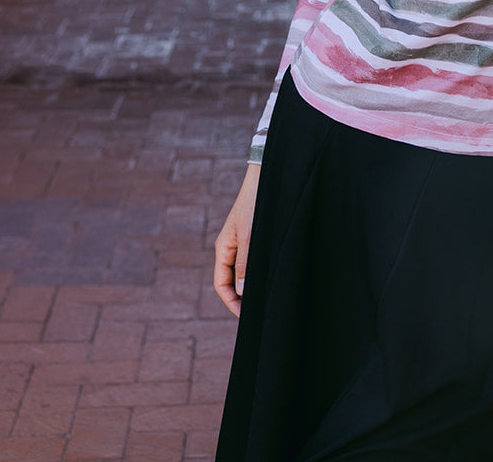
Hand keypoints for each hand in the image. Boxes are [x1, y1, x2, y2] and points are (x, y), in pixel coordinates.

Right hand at [214, 162, 260, 317]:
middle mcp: (231, 246)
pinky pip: (253, 261)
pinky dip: (259, 272)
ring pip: (243, 271)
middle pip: (231, 280)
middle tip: (258, 311)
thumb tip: (241, 291)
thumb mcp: (251, 234)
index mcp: (224, 247)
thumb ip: (245, 262)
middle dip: (242, 298)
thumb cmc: (257, 202)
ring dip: (251, 285)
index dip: (231, 302)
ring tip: (266, 298)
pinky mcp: (254, 236)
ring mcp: (243, 241)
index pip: (221, 284)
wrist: (267, 175)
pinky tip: (271, 277)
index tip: (246, 316)